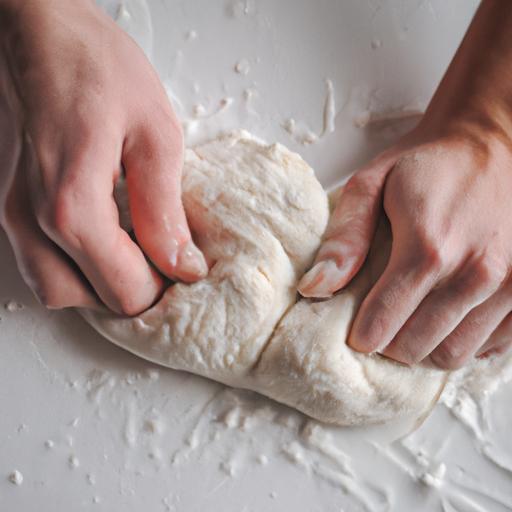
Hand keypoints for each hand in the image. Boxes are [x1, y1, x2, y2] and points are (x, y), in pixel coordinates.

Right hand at [0, 0, 206, 314]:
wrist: (36, 27)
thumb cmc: (94, 65)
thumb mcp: (153, 135)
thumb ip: (164, 210)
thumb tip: (181, 263)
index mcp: (72, 207)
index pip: (122, 289)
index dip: (161, 289)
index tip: (184, 269)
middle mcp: (32, 220)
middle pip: (86, 299)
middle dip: (131, 291)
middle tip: (163, 265)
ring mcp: (12, 213)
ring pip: (56, 288)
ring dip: (99, 283)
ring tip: (135, 254)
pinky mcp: (8, 202)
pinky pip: (39, 261)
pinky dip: (75, 265)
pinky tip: (104, 239)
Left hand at [299, 0, 511, 368]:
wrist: (492, 143)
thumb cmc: (426, 164)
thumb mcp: (371, 185)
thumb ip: (343, 239)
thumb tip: (314, 289)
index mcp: (427, 247)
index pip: (383, 324)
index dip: (363, 336)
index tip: (356, 333)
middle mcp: (474, 272)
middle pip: (416, 347)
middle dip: (389, 346)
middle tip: (381, 326)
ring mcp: (511, 285)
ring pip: (453, 354)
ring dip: (425, 349)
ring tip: (411, 323)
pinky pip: (490, 346)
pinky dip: (463, 340)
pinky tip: (447, 317)